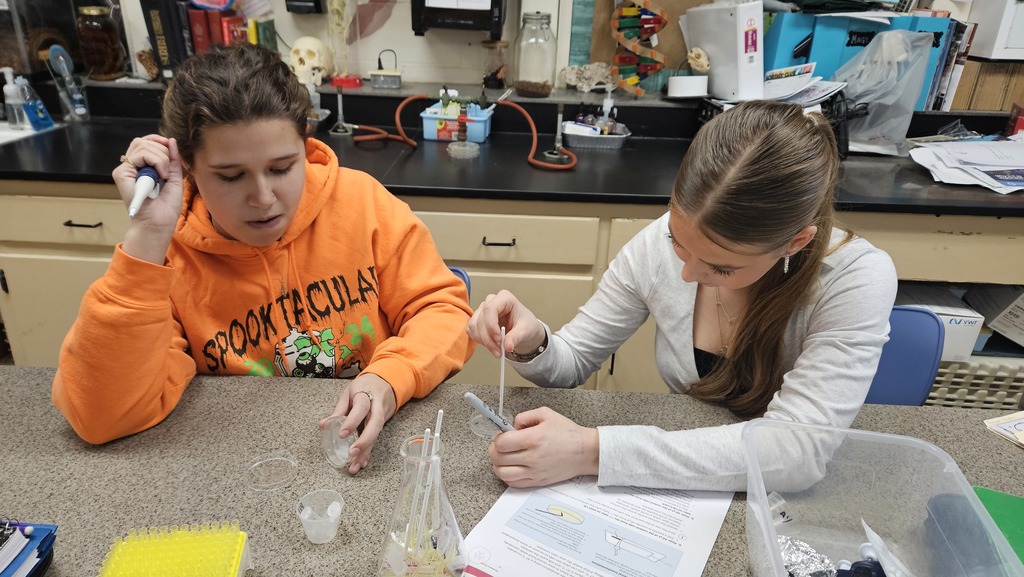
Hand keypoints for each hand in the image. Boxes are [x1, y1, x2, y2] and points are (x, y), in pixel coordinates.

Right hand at [115, 135, 184, 263]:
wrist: (159, 223)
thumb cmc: (166, 206)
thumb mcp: (174, 177)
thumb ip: (172, 159)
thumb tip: (170, 139)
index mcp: (141, 167)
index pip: (145, 142)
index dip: (158, 140)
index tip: (169, 146)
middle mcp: (131, 167)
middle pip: (143, 141)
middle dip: (162, 150)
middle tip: (167, 170)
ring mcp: (125, 169)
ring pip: (142, 145)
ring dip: (161, 158)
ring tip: (164, 176)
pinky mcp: (121, 174)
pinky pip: (140, 155)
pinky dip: (156, 162)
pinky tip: (160, 176)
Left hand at [320, 373, 396, 473]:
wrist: (386, 383)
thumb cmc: (364, 387)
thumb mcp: (349, 393)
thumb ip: (338, 410)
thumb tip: (323, 425)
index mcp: (366, 395)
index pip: (361, 408)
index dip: (352, 421)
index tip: (342, 435)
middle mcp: (377, 406)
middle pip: (375, 424)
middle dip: (365, 440)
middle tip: (352, 454)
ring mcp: (382, 416)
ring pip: (377, 434)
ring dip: (366, 452)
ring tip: (355, 466)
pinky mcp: (383, 424)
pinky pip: (377, 439)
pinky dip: (369, 452)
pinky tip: (362, 463)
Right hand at [466, 290, 544, 358]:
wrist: (524, 331)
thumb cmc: (526, 325)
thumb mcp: (525, 331)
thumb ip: (516, 337)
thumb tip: (507, 346)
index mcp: (505, 298)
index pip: (490, 308)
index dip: (491, 325)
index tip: (499, 340)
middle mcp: (491, 301)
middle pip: (481, 319)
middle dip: (488, 338)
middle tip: (499, 351)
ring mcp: (482, 310)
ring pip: (474, 325)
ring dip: (483, 341)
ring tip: (497, 350)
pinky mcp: (477, 320)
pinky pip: (471, 330)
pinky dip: (479, 340)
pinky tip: (490, 345)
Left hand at [488, 407, 598, 487]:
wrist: (585, 452)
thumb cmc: (567, 432)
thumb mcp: (546, 414)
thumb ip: (524, 417)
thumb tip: (511, 427)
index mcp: (534, 438)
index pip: (501, 443)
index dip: (498, 437)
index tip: (503, 434)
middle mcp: (532, 457)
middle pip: (498, 458)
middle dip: (495, 450)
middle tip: (501, 445)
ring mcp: (534, 472)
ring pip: (502, 473)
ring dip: (498, 464)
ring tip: (504, 457)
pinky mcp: (537, 482)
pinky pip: (513, 483)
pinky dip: (507, 476)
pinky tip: (512, 467)